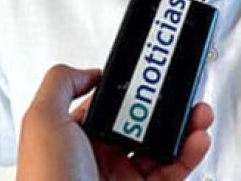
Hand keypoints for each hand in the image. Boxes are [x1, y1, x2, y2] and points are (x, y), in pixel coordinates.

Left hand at [17, 64, 213, 180]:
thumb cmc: (46, 180)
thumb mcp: (41, 120)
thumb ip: (61, 84)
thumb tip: (88, 71)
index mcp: (75, 136)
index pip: (110, 104)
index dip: (132, 89)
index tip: (152, 75)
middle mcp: (100, 156)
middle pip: (142, 122)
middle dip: (167, 106)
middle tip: (183, 94)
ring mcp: (123, 177)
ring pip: (163, 145)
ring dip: (186, 127)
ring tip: (199, 114)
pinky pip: (174, 171)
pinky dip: (190, 154)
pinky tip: (197, 140)